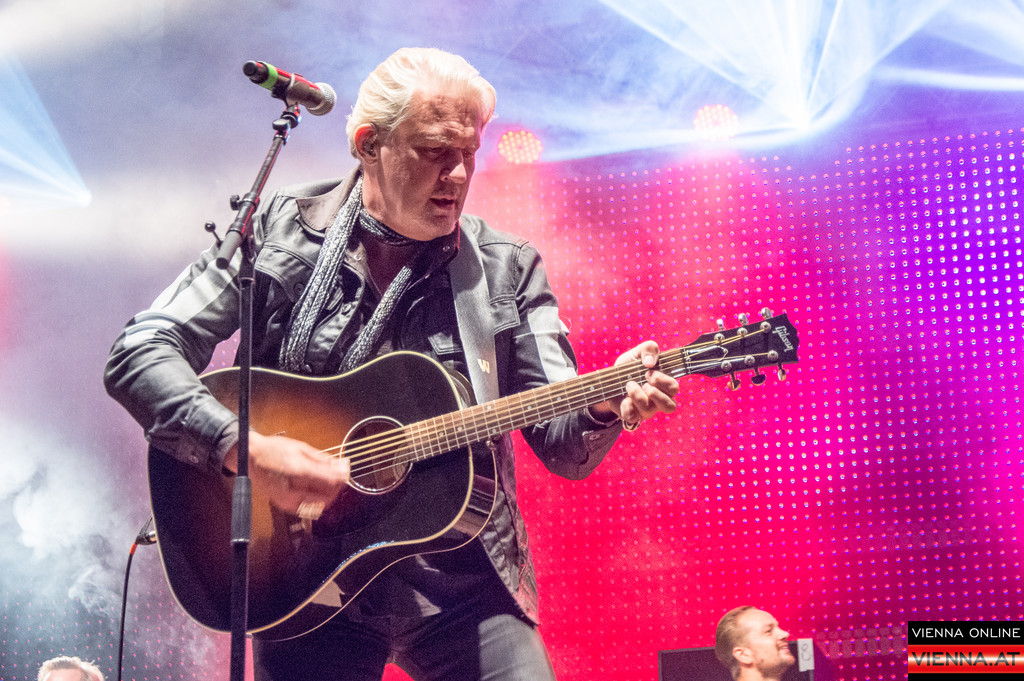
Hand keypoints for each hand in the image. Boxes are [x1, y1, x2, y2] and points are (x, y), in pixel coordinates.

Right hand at [224, 432, 349, 516]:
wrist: (250, 459)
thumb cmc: (274, 449)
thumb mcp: (301, 448)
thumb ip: (322, 460)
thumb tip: (341, 466)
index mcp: (297, 471)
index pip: (330, 480)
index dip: (343, 477)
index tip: (346, 470)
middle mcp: (293, 489)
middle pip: (328, 496)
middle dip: (337, 487)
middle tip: (339, 476)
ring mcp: (288, 500)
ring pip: (320, 505)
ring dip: (329, 495)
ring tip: (329, 482)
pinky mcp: (285, 506)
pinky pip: (309, 508)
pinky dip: (318, 500)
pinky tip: (317, 489)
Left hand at [591, 341, 678, 426]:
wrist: (609, 380)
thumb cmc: (629, 367)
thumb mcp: (638, 352)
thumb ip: (649, 349)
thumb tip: (650, 362)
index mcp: (663, 385)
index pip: (673, 388)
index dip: (663, 381)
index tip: (649, 371)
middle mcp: (657, 400)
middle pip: (670, 406)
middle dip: (656, 393)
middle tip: (644, 381)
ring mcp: (645, 410)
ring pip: (649, 411)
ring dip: (638, 395)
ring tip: (629, 385)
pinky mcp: (631, 415)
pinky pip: (632, 417)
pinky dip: (627, 407)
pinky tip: (624, 398)